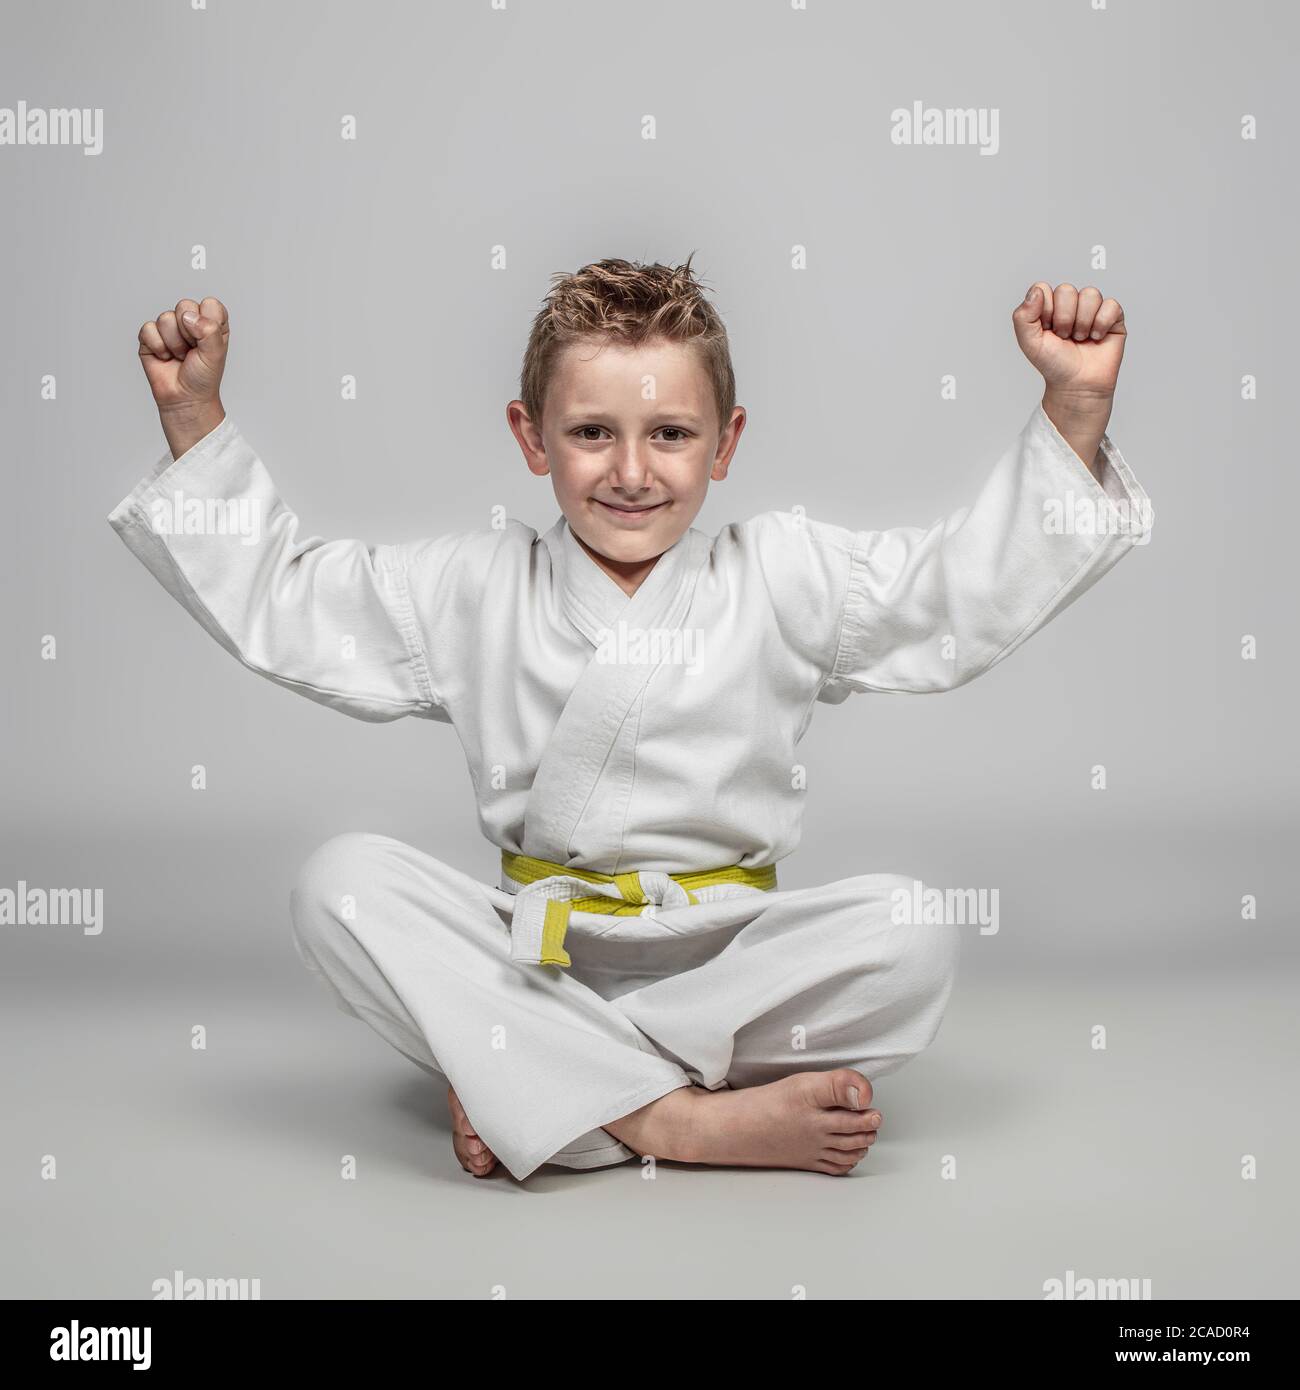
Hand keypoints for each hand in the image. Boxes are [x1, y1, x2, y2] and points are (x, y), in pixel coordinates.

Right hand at [138, 296, 228, 455]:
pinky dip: (158, 347)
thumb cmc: (203, 377)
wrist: (184, 398)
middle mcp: (190, 321)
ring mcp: (169, 328)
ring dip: (174, 344)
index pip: (210, 304)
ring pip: (166, 318)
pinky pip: (149, 329)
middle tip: (192, 351)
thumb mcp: (216, 354)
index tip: (208, 342)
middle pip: (184, 305)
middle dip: (189, 333)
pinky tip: (165, 358)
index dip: (208, 322)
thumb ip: (210, 330)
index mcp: (211, 322)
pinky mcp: (150, 336)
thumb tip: (188, 317)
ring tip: (179, 357)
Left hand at [1011, 282, 1124, 401]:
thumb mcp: (1029, 343)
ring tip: (1080, 338)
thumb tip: (1036, 291)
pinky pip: (1110, 305)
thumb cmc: (1054, 364)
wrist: (1077, 384)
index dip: (1044, 310)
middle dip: (1063, 318)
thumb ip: (1023, 316)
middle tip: (1063, 337)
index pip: (1043, 289)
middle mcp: (1070, 304)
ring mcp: (1091, 308)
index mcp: (1048, 307)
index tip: (1046, 330)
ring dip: (1082, 322)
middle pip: (1066, 290)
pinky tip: (1096, 337)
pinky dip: (1101, 324)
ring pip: (1090, 294)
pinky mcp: (1112, 316)